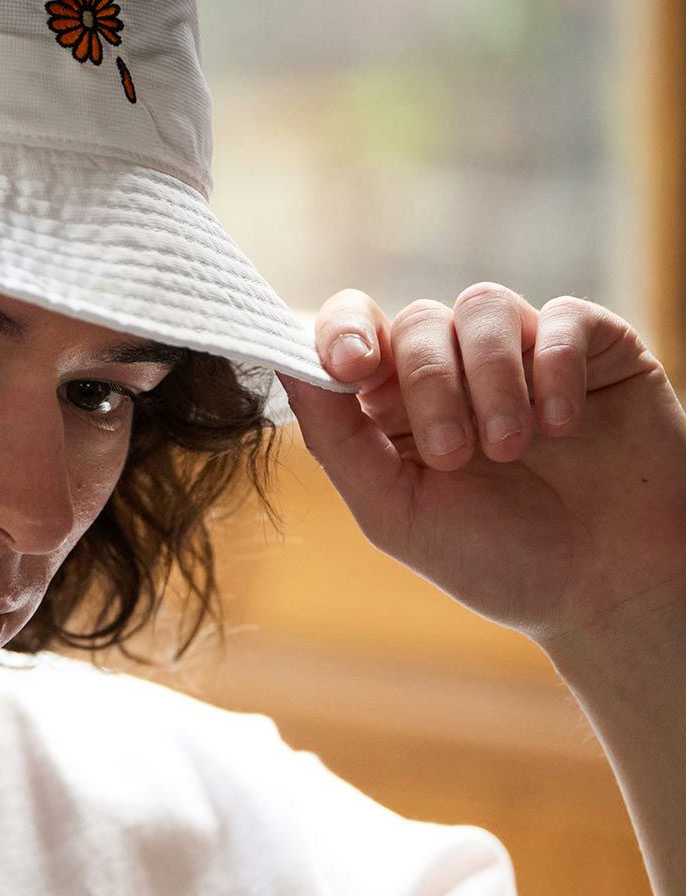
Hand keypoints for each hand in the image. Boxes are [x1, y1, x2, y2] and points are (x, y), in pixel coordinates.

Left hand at [275, 282, 685, 658]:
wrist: (608, 588)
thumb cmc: (498, 559)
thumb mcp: (396, 512)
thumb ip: (337, 441)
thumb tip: (286, 367)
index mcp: (395, 407)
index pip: (351, 333)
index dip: (340, 333)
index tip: (349, 366)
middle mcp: (455, 370)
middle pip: (415, 323)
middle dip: (428, 386)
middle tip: (455, 455)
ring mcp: (523, 352)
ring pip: (481, 307)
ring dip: (490, 380)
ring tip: (511, 448)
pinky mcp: (592, 345)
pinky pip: (560, 315)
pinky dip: (553, 366)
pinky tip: (564, 424)